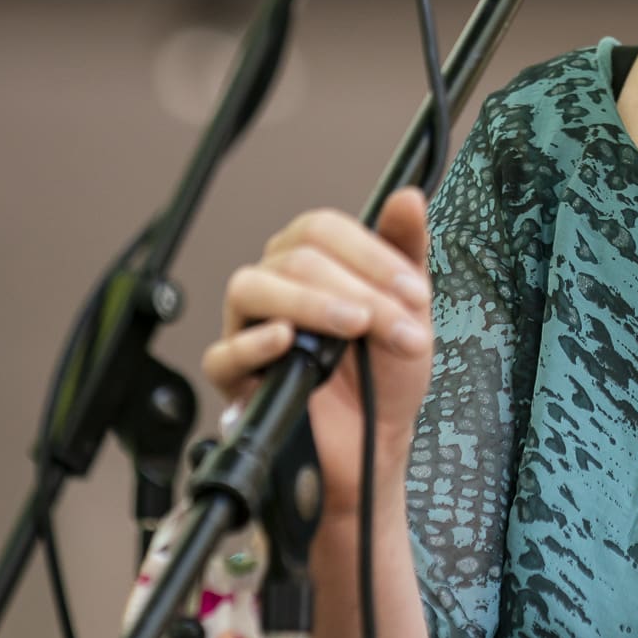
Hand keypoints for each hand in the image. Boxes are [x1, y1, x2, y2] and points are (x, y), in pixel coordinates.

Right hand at [203, 187, 433, 522]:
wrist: (376, 440)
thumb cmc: (385, 372)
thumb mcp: (411, 308)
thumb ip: (406, 250)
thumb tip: (408, 197)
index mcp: (312, 260)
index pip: (323, 229)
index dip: (370, 254)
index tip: (413, 291)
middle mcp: (276, 285)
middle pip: (296, 257)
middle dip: (359, 290)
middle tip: (398, 325)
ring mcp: (250, 327)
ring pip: (252, 287)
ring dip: (310, 302)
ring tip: (353, 326)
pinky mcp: (235, 377)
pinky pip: (224, 352)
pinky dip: (254, 343)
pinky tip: (287, 341)